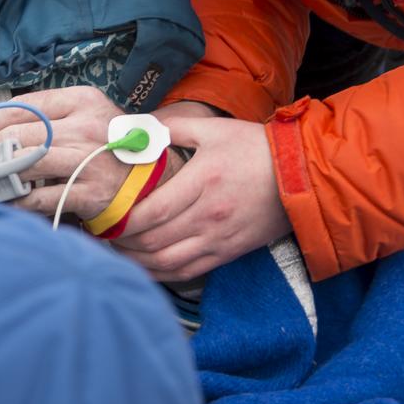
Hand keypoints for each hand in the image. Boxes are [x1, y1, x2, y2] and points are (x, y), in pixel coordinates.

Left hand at [0, 86, 152, 220]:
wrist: (151, 180)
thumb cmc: (109, 145)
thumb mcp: (80, 116)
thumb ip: (36, 111)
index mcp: (81, 100)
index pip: (21, 105)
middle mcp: (85, 126)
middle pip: (17, 133)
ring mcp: (88, 160)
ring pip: (24, 163)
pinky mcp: (89, 193)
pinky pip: (39, 197)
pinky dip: (14, 201)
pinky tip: (0, 201)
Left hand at [110, 117, 291, 281]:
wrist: (302, 175)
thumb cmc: (255, 148)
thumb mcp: (213, 129)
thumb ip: (172, 129)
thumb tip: (136, 130)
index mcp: (202, 183)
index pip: (151, 212)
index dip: (122, 221)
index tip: (103, 218)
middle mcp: (208, 216)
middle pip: (154, 241)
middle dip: (122, 242)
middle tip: (101, 235)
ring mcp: (219, 238)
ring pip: (168, 262)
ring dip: (137, 262)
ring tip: (116, 252)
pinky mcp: (229, 252)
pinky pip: (189, 272)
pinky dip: (162, 274)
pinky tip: (144, 268)